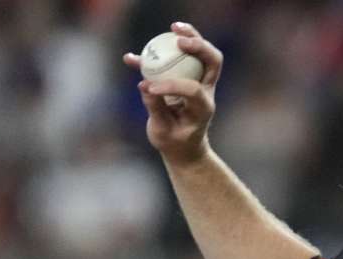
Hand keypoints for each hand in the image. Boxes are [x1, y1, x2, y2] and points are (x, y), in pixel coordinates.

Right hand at [123, 22, 222, 165]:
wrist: (184, 146)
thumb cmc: (176, 142)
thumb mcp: (164, 132)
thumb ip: (156, 109)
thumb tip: (144, 85)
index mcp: (203, 107)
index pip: (193, 89)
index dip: (172, 85)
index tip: (151, 88)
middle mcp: (204, 90)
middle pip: (211, 60)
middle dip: (199, 46)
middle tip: (179, 39)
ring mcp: (196, 82)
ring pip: (199, 54)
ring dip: (188, 37)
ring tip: (172, 27)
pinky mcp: (182, 78)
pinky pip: (174, 61)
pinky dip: (156, 55)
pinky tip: (130, 58)